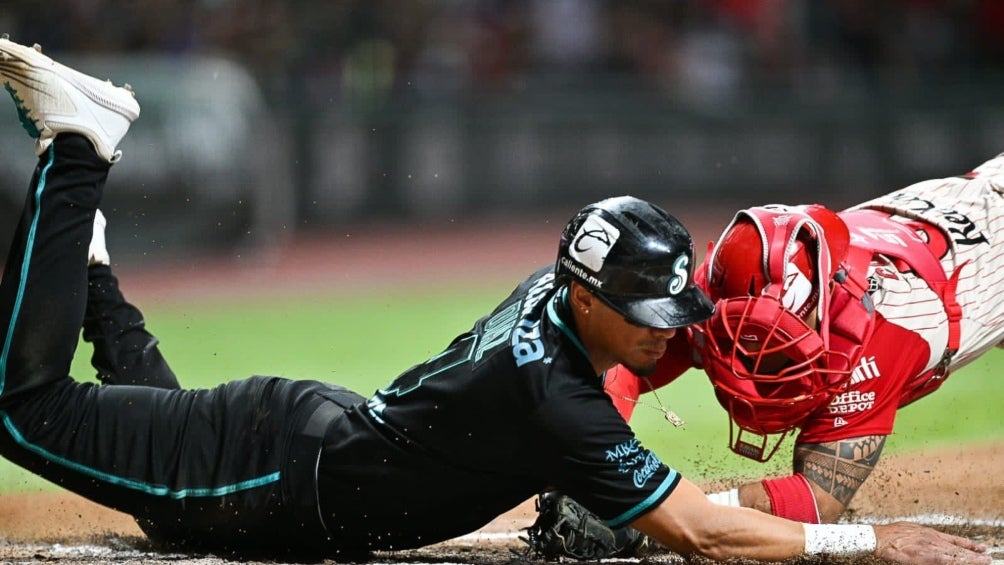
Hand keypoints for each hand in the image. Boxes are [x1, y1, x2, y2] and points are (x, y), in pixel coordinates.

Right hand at [873, 522, 990, 563]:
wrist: (878, 537)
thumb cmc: (891, 534)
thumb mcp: (911, 529)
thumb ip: (923, 536)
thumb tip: (932, 539)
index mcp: (929, 533)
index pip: (955, 540)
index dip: (969, 545)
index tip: (982, 548)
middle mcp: (932, 540)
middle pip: (958, 548)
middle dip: (974, 554)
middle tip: (988, 557)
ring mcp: (928, 548)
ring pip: (954, 555)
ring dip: (970, 559)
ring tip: (983, 561)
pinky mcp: (922, 556)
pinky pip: (942, 561)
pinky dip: (954, 562)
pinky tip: (962, 564)